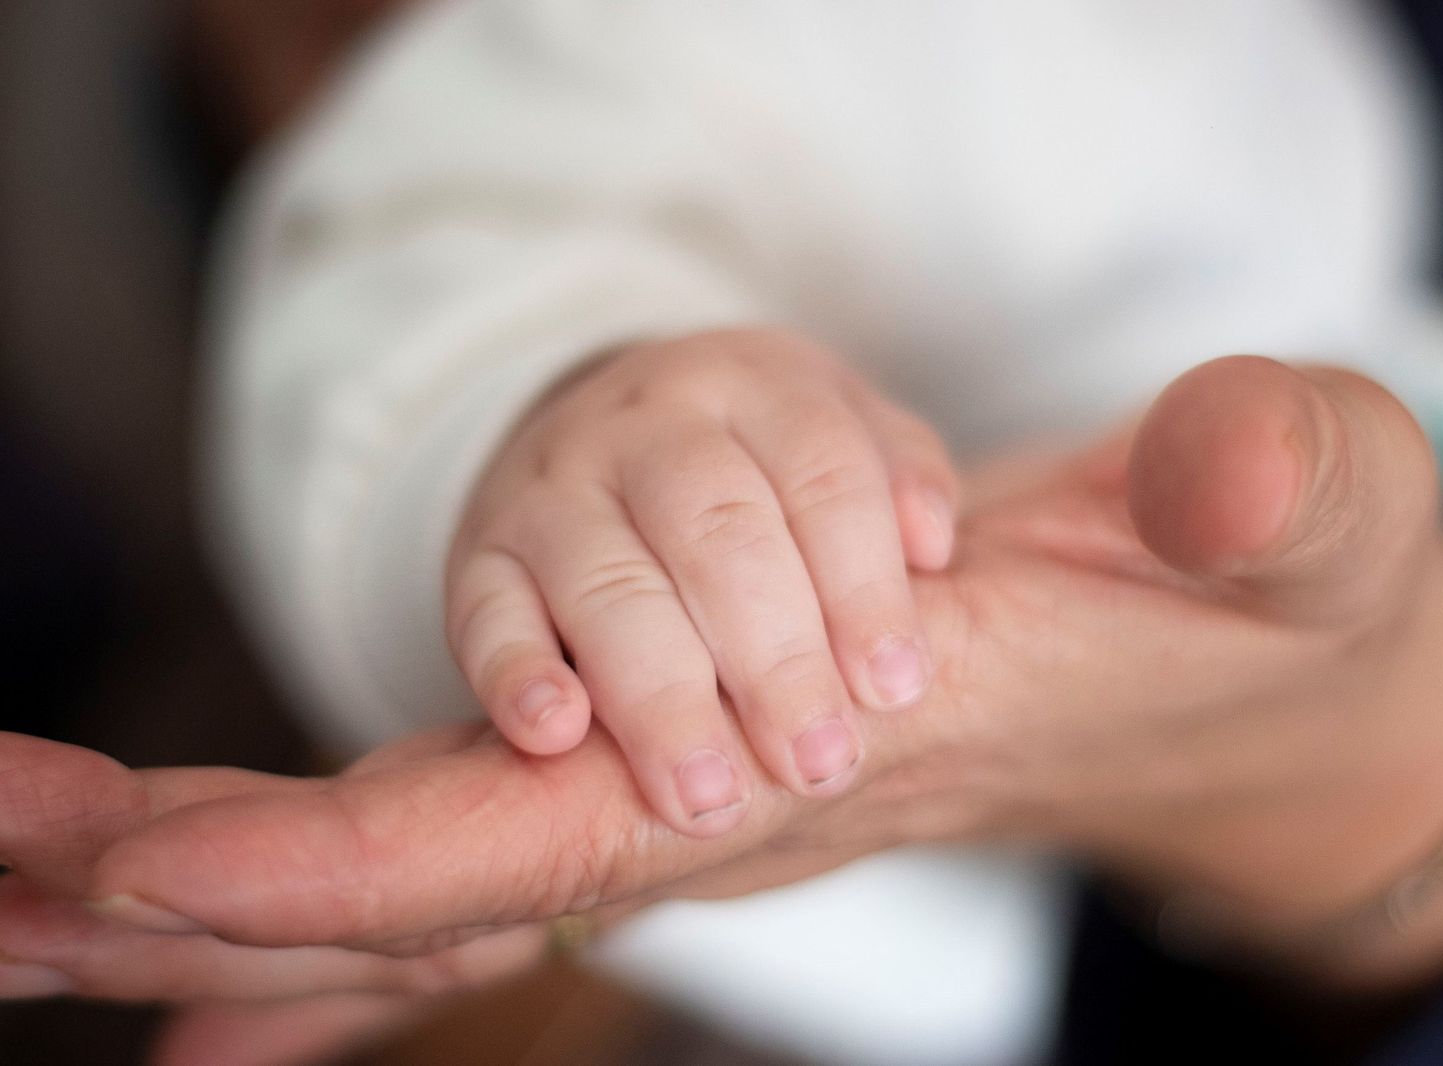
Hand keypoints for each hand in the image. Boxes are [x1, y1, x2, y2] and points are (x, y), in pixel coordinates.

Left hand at [4, 357, 1442, 1026]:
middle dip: (210, 893)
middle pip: (447, 881)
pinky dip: (334, 894)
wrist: (1245, 691)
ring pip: (440, 871)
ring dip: (226, 887)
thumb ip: (1274, 492)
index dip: (380, 865)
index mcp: (854, 735)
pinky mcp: (699, 763)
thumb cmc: (1264, 619)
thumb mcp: (1316, 526)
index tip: (149, 886)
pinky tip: (200, 935)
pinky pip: (487, 846)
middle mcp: (743, 796)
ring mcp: (707, 788)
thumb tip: (1225, 475)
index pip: (586, 827)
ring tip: (17, 889)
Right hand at [446, 328, 956, 834]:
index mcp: (752, 384)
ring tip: (708, 798)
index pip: (819, 474)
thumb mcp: (840, 433)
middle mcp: (644, 425)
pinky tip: (557, 736)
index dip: (862, 585)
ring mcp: (551, 488)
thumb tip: (933, 546)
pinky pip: (488, 615)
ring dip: (660, 697)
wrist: (604, 426)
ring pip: (606, 583)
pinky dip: (516, 676)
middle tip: (817, 765)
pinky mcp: (479, 559)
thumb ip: (899, 478)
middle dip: (773, 660)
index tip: (896, 690)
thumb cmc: (755, 460)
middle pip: (716, 535)